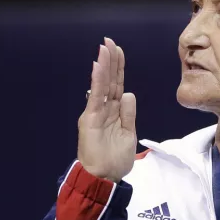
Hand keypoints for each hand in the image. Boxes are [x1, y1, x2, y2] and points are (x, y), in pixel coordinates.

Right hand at [77, 38, 136, 182]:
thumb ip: (128, 114)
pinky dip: (97, 81)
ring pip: (102, 85)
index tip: (118, 51)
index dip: (118, 69)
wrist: (103, 178)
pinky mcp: (90, 119)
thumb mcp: (128, 134)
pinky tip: (98, 67)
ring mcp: (95, 113)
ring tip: (105, 48)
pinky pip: (96, 96)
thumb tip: (129, 93)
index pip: (117, 86)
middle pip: (109, 81)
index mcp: (113, 112)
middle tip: (109, 41)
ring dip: (104, 66)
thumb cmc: (114, 159)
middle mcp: (103, 109)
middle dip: (110, 61)